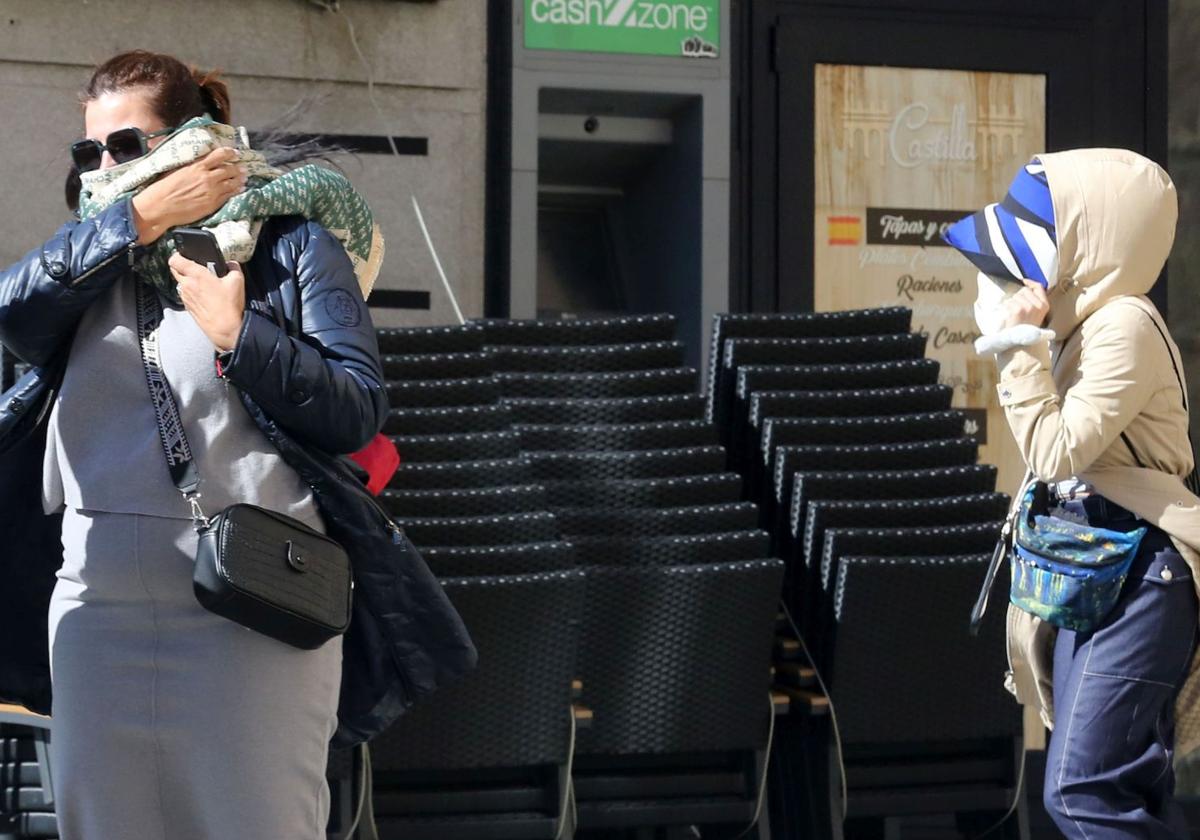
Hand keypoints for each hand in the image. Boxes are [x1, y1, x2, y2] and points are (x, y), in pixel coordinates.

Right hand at [132, 148, 246, 243]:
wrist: (161, 206)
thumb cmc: (164, 187)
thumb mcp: (177, 169)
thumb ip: (191, 165)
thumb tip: (197, 161)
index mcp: (197, 166)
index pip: (219, 155)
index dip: (230, 153)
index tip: (235, 152)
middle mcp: (207, 177)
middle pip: (229, 169)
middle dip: (238, 168)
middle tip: (243, 167)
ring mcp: (211, 191)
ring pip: (231, 183)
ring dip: (239, 179)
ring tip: (244, 178)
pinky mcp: (212, 203)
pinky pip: (228, 196)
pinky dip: (236, 191)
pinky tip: (240, 189)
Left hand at [168, 252, 245, 351]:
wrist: (225, 329)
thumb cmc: (228, 306)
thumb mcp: (237, 281)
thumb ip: (233, 267)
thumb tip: (231, 263)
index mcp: (196, 275)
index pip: (175, 259)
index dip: (177, 254)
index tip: (183, 254)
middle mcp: (186, 285)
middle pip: (174, 270)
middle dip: (181, 266)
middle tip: (193, 266)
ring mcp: (185, 297)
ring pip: (180, 282)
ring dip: (187, 280)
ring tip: (202, 282)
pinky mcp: (187, 307)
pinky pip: (185, 294)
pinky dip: (191, 292)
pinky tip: (204, 295)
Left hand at [1000, 279, 1049, 329]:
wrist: (1020, 342)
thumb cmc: (1026, 328)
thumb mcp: (1036, 314)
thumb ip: (1034, 301)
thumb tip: (1025, 286)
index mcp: (1044, 305)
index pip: (1039, 287)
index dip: (1030, 282)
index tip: (1023, 281)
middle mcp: (1038, 305)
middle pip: (1024, 290)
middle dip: (1019, 296)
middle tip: (1017, 308)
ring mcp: (1027, 307)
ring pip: (1015, 296)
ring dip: (1012, 302)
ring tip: (1014, 313)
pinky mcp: (1017, 310)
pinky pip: (1008, 302)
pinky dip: (1006, 307)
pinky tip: (1009, 315)